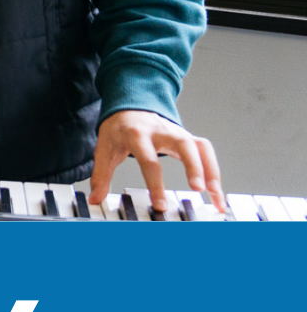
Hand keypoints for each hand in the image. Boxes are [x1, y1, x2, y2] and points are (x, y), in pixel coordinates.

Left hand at [88, 109, 224, 214]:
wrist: (129, 107)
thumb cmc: (118, 130)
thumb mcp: (104, 149)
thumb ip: (101, 175)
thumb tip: (95, 199)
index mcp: (137, 135)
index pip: (148, 160)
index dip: (155, 183)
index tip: (161, 205)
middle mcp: (161, 131)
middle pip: (183, 145)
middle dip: (193, 167)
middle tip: (199, 190)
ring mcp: (177, 132)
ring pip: (199, 147)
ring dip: (211, 171)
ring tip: (216, 197)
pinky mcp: (187, 137)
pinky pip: (205, 151)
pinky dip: (213, 170)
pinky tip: (216, 191)